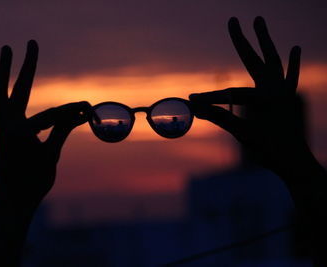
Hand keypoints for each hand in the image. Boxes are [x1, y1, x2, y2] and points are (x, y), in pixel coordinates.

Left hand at [0, 40, 90, 211]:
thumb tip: (80, 111)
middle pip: (18, 88)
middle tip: (30, 42)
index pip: (51, 115)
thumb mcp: (51, 156)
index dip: (72, 111)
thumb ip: (62, 130)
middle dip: (26, 65)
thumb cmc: (34, 182)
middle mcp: (5, 125)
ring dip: (4, 72)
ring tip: (4, 53)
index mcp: (20, 133)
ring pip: (0, 93)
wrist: (12, 201)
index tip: (88, 108)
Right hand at [189, 17, 304, 174]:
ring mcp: (284, 92)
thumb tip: (195, 108)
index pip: (231, 93)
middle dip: (243, 40)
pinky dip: (292, 64)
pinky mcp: (288, 98)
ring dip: (265, 41)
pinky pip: (291, 77)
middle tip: (233, 20)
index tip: (191, 100)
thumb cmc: (270, 151)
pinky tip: (295, 48)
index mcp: (266, 97)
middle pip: (256, 59)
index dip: (209, 98)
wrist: (296, 164)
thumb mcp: (243, 135)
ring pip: (274, 61)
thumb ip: (220, 117)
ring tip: (259, 20)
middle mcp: (277, 89)